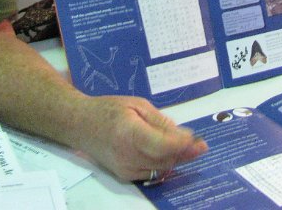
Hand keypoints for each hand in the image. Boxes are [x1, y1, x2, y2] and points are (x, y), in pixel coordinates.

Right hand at [78, 95, 207, 180]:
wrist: (80, 125)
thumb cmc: (108, 109)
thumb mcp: (137, 105)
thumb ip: (160, 121)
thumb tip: (182, 135)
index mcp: (129, 133)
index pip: (162, 146)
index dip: (182, 145)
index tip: (196, 139)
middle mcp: (127, 155)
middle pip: (164, 159)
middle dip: (185, 153)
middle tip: (200, 144)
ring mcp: (125, 168)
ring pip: (160, 168)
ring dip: (177, 159)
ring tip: (191, 147)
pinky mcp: (125, 175)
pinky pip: (151, 171)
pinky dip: (163, 162)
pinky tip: (171, 152)